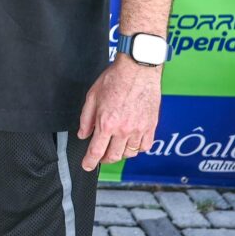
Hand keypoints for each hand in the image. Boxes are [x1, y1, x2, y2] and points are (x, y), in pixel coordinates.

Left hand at [78, 57, 161, 171]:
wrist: (138, 69)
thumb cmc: (114, 79)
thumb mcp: (92, 97)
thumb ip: (86, 119)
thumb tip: (83, 135)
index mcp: (107, 123)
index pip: (97, 151)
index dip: (90, 161)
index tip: (87, 166)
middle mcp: (123, 130)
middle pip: (113, 156)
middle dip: (104, 159)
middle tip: (100, 155)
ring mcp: (139, 129)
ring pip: (129, 153)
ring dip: (120, 153)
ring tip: (115, 146)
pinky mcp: (151, 126)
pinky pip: (145, 146)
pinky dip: (137, 148)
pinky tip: (131, 142)